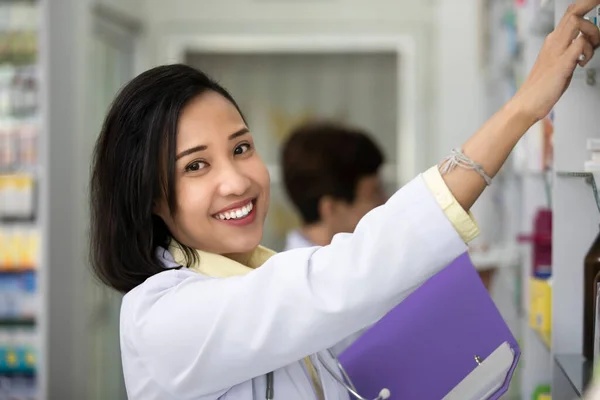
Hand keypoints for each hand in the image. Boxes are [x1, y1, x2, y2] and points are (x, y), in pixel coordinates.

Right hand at [512, 0, 599, 121]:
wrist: (526, 104)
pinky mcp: (561, 63)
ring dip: (592, 32)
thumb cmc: (541, 89)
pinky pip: (580, 44)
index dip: (585, 5)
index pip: (571, 14)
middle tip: (599, 4)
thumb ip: (570, 51)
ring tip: (590, 49)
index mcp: (553, 41)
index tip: (596, 3)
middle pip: (574, 11)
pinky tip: (582, 62)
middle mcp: (554, 42)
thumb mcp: (558, 64)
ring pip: (577, 22)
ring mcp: (556, 51)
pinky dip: (587, 50)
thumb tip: (583, 46)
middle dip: (590, 4)